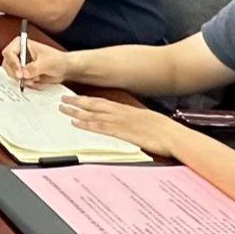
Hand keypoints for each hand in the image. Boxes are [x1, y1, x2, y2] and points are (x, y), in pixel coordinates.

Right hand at [0, 37, 70, 87]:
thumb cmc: (57, 60)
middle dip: (15, 73)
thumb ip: (34, 67)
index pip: (9, 53)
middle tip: (24, 79)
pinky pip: (18, 80)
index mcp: (22, 44)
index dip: (13, 64)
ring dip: (21, 79)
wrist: (64, 68)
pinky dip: (25, 83)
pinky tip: (35, 82)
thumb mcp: (47, 62)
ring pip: (11, 73)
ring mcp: (20, 64)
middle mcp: (19, 53)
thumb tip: (24, 73)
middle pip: (7, 64)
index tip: (20, 74)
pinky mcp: (23, 73)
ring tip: (34, 79)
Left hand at [59, 95, 190, 157]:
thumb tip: (123, 123)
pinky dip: (86, 124)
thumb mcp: (145, 121)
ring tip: (63, 109)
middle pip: (94, 105)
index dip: (87, 100)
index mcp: (126, 110)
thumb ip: (131, 120)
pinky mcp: (121, 132)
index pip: (102, 102)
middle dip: (77, 102)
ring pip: (93, 114)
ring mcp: (120, 122)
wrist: (173, 135)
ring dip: (77, 112)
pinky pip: (100, 127)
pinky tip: (76, 123)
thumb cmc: (163, 130)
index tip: (75, 98)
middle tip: (62, 100)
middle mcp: (120, 113)